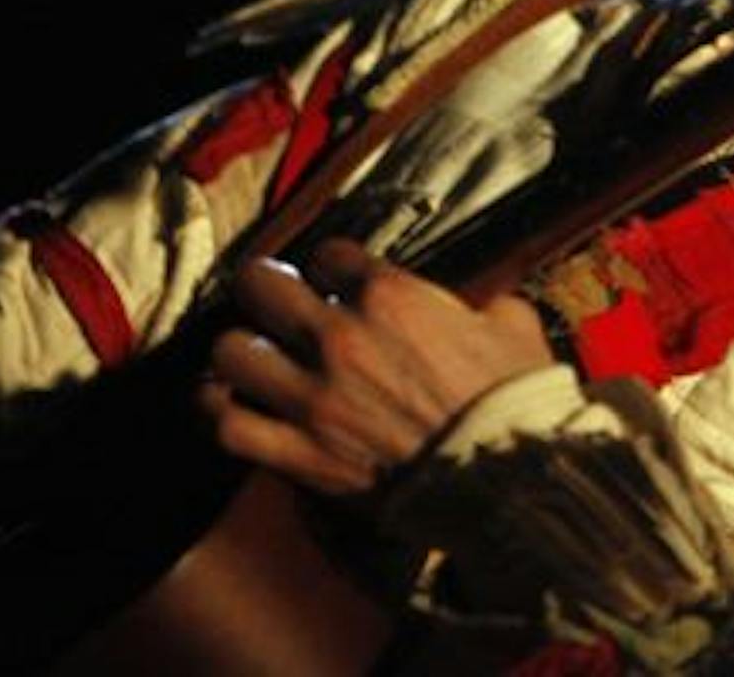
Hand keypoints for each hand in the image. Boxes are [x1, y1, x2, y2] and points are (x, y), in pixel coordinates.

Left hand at [201, 240, 553, 494]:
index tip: (334, 280)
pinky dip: (219, 412)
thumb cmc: (514, 401)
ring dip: (238, 351)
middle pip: (261, 286)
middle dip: (263, 285)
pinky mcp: (303, 454)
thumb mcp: (512, 325)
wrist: (509, 478)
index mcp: (391, 296)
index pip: (328, 254)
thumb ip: (481, 304)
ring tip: (249, 355)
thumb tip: (478, 308)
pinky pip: (230, 426)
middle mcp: (340, 338)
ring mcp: (315, 398)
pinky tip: (223, 403)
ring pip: (232, 353)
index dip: (330, 265)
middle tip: (271, 297)